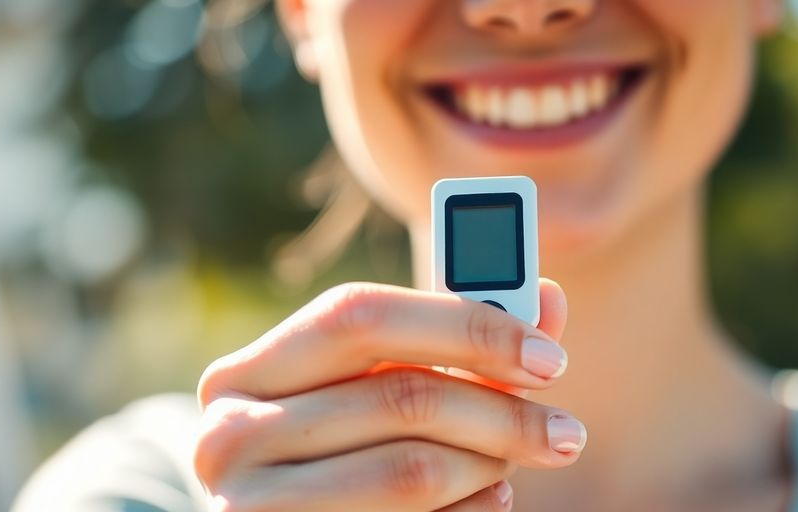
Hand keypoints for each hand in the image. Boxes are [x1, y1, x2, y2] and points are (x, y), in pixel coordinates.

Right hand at [194, 279, 583, 510]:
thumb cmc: (341, 457)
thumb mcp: (381, 393)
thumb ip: (456, 342)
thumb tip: (548, 298)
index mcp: (249, 371)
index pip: (361, 314)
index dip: (464, 325)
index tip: (548, 355)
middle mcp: (230, 430)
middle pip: (401, 395)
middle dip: (503, 412)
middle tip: (567, 433)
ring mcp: (247, 501)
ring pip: (412, 468)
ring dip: (490, 464)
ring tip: (516, 464)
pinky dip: (472, 509)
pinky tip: (490, 497)